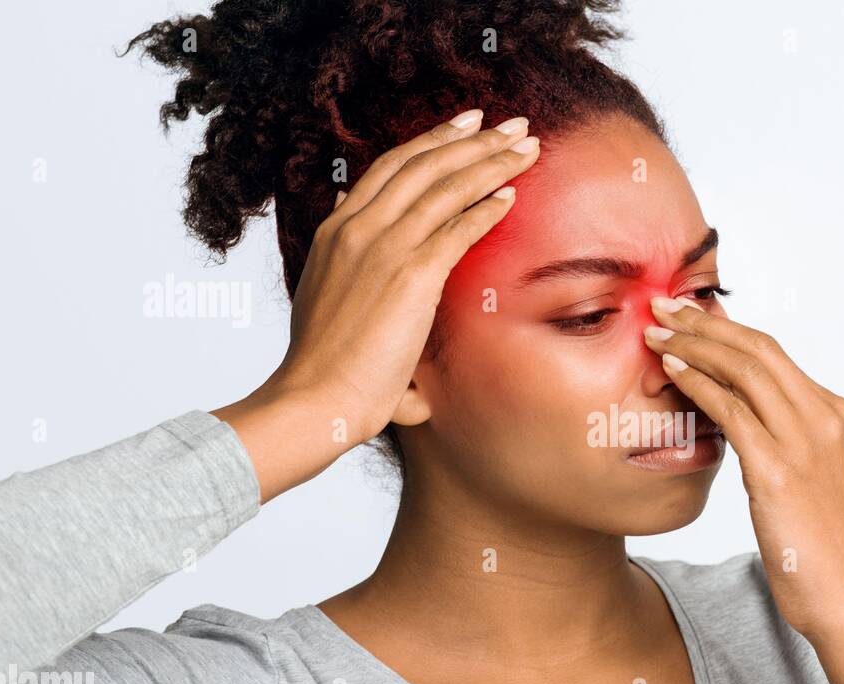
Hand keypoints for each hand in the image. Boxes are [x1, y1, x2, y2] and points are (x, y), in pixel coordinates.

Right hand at [213, 110, 540, 502]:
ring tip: (527, 147)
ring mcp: (381, 247)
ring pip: (445, 186)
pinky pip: (458, 228)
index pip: (389, 169)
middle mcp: (356, 228)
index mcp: (335, 231)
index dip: (431, 143)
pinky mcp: (410, 274)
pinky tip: (512, 196)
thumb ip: (348, 267)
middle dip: (472, 139)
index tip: (464, 127)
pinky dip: (487, 207)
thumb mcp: (329, 301)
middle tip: (511, 125)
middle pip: (422, 164)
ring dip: (491, 162)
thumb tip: (358, 247)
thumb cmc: (327, 369)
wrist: (316, 398)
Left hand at [642, 295, 843, 643]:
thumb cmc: (824, 552)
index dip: (726, 329)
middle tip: (662, 305)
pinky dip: (698, 383)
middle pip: (757, 349)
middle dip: (705, 322)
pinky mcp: (779, 470)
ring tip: (655, 330)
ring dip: (694, 343)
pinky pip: (731, 410)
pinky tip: (671, 369)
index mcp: (835, 416)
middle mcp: (825, 418)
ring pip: (744, 369)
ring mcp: (805, 442)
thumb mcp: (810, 484)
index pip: (773, 354)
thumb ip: (783, 446)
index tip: (689, 315)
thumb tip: (742, 423)